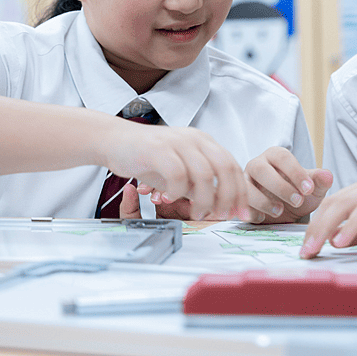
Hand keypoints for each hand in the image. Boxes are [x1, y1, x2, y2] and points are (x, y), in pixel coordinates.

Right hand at [103, 122, 249, 221]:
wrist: (115, 141)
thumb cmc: (147, 158)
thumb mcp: (179, 171)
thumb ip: (198, 186)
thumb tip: (220, 207)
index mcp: (204, 142)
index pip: (232, 165)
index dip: (240, 191)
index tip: (241, 213)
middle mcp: (195, 139)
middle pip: (225, 168)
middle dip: (229, 197)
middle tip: (222, 216)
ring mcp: (177, 142)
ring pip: (205, 174)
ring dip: (205, 199)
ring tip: (197, 213)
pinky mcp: (158, 149)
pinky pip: (178, 175)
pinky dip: (178, 191)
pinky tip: (169, 198)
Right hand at [244, 146, 332, 222]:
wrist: (287, 212)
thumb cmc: (299, 193)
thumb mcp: (313, 188)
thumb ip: (319, 181)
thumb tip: (327, 175)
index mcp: (276, 155)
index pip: (283, 157)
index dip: (296, 172)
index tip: (309, 189)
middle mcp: (258, 164)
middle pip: (261, 169)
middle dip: (280, 186)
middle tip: (298, 201)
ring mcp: (246, 181)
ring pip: (247, 186)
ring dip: (264, 200)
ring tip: (280, 211)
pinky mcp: (240, 198)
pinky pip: (240, 204)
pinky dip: (252, 212)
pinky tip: (264, 218)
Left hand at [299, 172, 356, 258]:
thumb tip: (340, 240)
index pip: (334, 205)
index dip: (316, 226)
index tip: (306, 248)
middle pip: (333, 203)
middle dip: (313, 228)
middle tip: (303, 252)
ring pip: (344, 204)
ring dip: (325, 228)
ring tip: (314, 249)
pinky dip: (351, 226)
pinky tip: (342, 242)